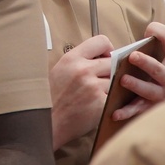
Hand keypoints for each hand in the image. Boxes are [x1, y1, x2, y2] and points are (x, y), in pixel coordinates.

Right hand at [49, 34, 112, 149]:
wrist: (48, 123)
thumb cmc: (51, 99)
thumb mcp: (60, 70)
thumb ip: (79, 61)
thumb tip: (101, 56)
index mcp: (71, 58)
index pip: (101, 41)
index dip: (107, 49)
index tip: (105, 58)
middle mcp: (83, 70)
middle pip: (113, 61)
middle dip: (110, 70)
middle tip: (102, 79)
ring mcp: (93, 87)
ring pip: (116, 79)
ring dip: (111, 86)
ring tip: (99, 93)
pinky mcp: (101, 103)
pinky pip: (115, 96)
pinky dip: (112, 100)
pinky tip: (101, 104)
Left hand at [112, 13, 164, 121]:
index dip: (160, 32)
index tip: (149, 30)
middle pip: (158, 69)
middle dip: (145, 62)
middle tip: (132, 56)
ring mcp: (162, 95)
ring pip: (148, 90)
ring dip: (136, 85)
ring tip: (123, 79)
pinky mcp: (153, 108)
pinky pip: (139, 111)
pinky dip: (127, 113)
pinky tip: (115, 113)